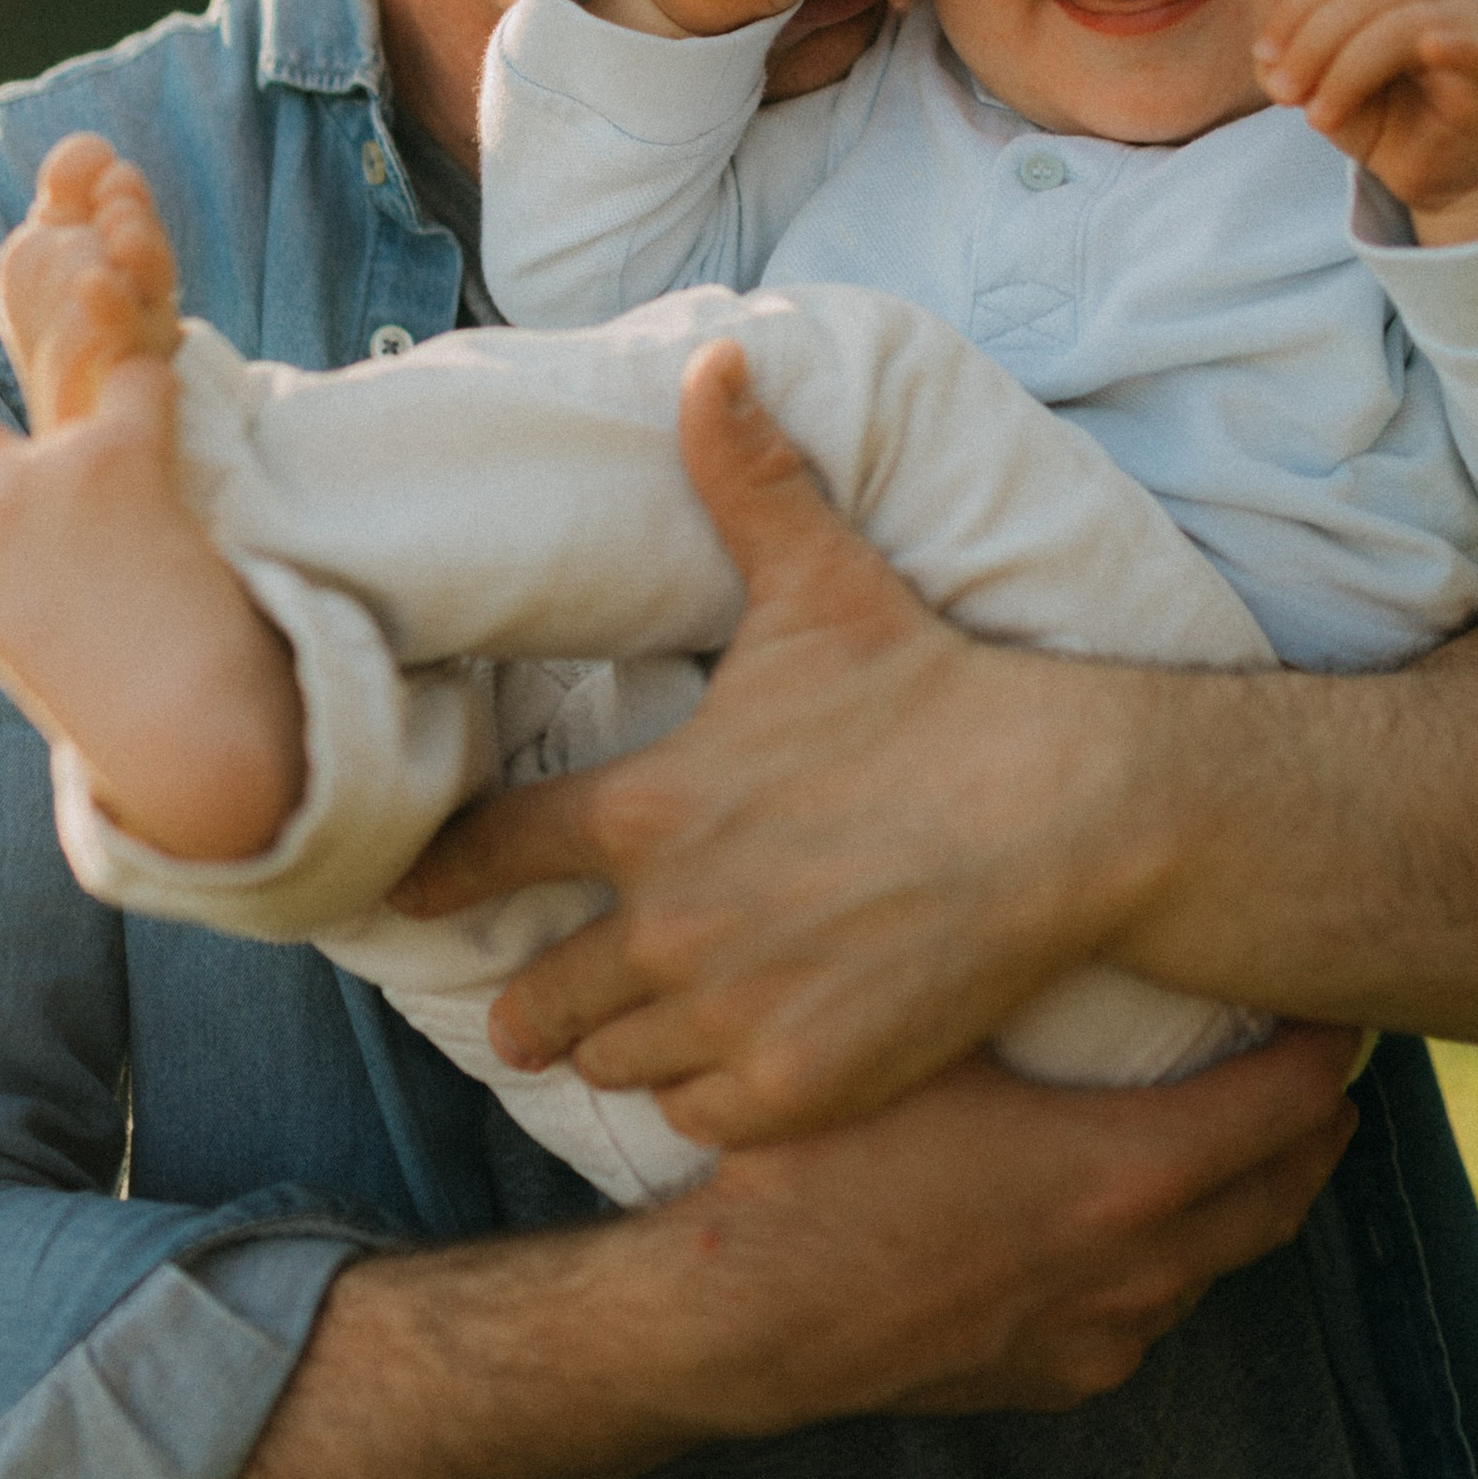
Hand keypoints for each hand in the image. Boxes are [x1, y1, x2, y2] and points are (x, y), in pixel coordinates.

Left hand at [397, 340, 1162, 1143]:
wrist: (1070, 813)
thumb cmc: (937, 695)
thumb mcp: (828, 584)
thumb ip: (749, 480)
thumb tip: (710, 361)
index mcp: (649, 809)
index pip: (491, 857)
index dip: (440, 877)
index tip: (407, 895)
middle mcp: (670, 923)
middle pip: (535, 998)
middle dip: (531, 994)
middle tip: (535, 992)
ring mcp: (732, 1014)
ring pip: (610, 1062)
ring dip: (615, 1043)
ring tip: (629, 1025)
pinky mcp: (798, 1088)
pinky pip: (697, 1117)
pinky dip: (700, 1095)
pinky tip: (723, 1061)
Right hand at [676, 1036, 1362, 1429]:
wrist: (738, 1316)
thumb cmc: (820, 1163)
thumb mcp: (922, 1046)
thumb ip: (1007, 983)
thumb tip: (1058, 892)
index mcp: (1124, 1175)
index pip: (1286, 1107)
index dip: (1326, 1051)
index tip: (1335, 1007)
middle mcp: (1137, 1267)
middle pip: (1282, 1193)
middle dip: (1315, 1127)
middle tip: (1320, 1066)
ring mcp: (1099, 1334)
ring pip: (1217, 1260)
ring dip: (1243, 1194)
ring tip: (1238, 1131)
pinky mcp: (1052, 1376)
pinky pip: (1147, 1312)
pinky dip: (1168, 1259)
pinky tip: (1132, 1216)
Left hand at [1256, 0, 1477, 239]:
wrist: (1445, 174)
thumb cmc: (1388, 122)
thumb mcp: (1326, 93)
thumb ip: (1293, 68)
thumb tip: (1267, 60)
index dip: (1296, 8)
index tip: (1264, 56)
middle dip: (1313, 42)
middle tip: (1283, 94)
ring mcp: (1467, 21)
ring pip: (1401, 23)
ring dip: (1348, 70)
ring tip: (1318, 119)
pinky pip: (1469, 45)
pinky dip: (1448, 44)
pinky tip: (1428, 52)